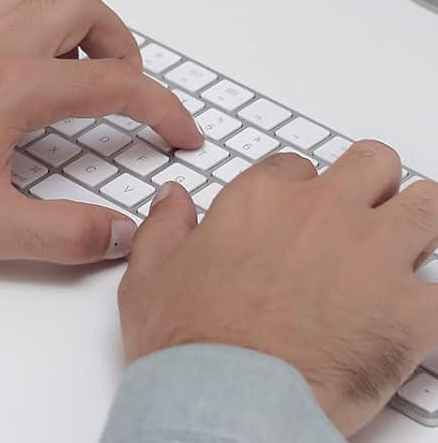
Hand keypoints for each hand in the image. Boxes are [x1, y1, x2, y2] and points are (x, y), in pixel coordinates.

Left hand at [0, 0, 201, 264]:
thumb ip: (67, 234)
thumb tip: (122, 232)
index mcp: (15, 86)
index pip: (115, 83)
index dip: (162, 108)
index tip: (180, 133)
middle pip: (79, 4)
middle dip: (118, 40)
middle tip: (122, 85)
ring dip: (60, 19)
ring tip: (67, 68)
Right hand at [121, 148, 437, 435]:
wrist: (228, 398)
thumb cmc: (190, 342)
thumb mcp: (151, 272)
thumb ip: (165, 227)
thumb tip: (172, 200)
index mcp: (261, 199)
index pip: (297, 167)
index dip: (302, 191)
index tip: (301, 216)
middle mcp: (322, 212)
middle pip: (374, 164)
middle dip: (376, 185)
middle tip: (369, 216)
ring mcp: (373, 256)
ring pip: (430, 205)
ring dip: (424, 224)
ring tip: (414, 249)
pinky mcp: (411, 312)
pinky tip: (428, 313)